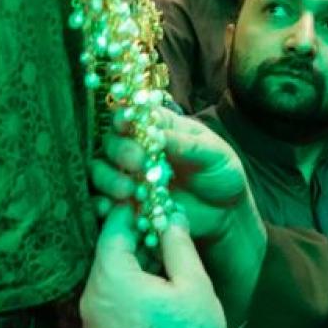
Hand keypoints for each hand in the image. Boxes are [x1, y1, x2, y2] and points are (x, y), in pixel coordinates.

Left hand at [79, 206, 226, 327]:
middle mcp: (90, 295)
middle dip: (135, 234)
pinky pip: (109, 292)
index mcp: (111, 279)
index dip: (134, 208)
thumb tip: (170, 216)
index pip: (114, 228)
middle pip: (108, 249)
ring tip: (166, 255)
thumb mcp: (194, 286)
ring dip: (134, 258)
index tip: (151, 197)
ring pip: (109, 271)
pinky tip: (157, 283)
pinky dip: (129, 280)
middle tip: (163, 222)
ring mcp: (91, 316)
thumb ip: (178, 244)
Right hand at [90, 110, 251, 248]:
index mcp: (159, 127)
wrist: (226, 213)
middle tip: (137, 163)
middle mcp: (137, 148)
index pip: (132, 115)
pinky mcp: (126, 204)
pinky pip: (102, 202)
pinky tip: (110, 209)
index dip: (124, 116)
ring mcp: (129, 176)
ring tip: (127, 190)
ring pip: (100, 171)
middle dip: (120, 151)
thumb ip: (187, 144)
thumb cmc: (222, 173)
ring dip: (108, 178)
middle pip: (110, 142)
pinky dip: (102, 205)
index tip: (126, 124)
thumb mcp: (214, 154)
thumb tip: (156, 134)